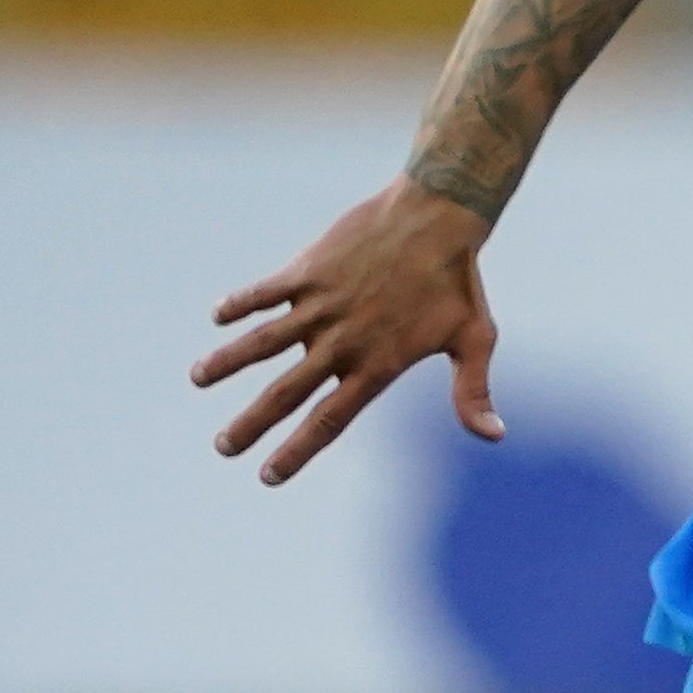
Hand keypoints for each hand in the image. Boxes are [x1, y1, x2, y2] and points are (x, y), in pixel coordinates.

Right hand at [195, 176, 502, 484]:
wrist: (438, 216)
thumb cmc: (459, 283)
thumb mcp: (475, 339)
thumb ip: (472, 391)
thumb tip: (494, 436)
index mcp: (377, 365)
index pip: (329, 421)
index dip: (296, 451)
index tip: (267, 476)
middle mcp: (342, 341)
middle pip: (286, 393)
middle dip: (251, 424)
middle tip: (222, 448)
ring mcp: (320, 305)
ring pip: (262, 342)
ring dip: (227, 362)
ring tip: (198, 380)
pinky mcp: (307, 270)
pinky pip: (264, 291)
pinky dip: (240, 304)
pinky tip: (217, 318)